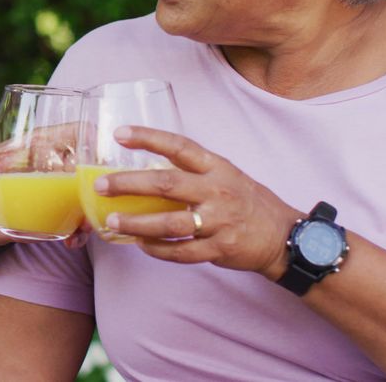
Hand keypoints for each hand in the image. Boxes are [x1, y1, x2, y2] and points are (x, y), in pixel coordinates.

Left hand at [97, 125, 302, 278]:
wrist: (285, 236)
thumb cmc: (246, 201)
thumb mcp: (225, 174)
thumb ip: (192, 170)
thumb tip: (147, 165)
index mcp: (217, 167)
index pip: (179, 146)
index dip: (149, 138)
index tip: (120, 133)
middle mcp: (217, 191)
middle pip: (166, 184)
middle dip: (129, 184)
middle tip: (101, 185)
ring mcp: (219, 221)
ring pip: (170, 223)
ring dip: (137, 222)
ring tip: (112, 220)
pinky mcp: (220, 248)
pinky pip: (181, 252)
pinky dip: (157, 250)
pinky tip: (140, 244)